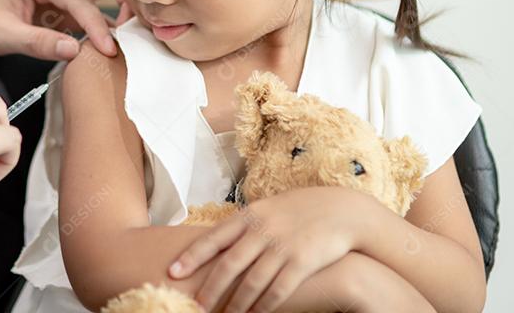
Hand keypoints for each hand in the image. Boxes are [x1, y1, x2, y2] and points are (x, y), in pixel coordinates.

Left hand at [0, 0, 129, 60]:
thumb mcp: (2, 35)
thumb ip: (38, 42)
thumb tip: (75, 52)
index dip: (98, 24)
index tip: (111, 49)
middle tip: (141, 27)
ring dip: (124, 6)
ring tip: (138, 34)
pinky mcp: (65, 3)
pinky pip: (96, 6)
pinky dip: (111, 20)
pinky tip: (119, 40)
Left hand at [168, 188, 372, 312]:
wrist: (342, 210)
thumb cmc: (299, 211)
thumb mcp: (267, 210)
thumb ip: (244, 226)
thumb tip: (217, 244)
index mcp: (249, 215)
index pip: (213, 238)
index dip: (191, 257)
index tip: (172, 272)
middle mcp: (262, 230)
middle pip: (228, 265)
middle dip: (209, 289)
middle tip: (195, 307)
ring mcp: (282, 246)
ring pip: (251, 282)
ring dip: (235, 304)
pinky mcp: (302, 262)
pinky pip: (278, 290)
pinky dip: (264, 306)